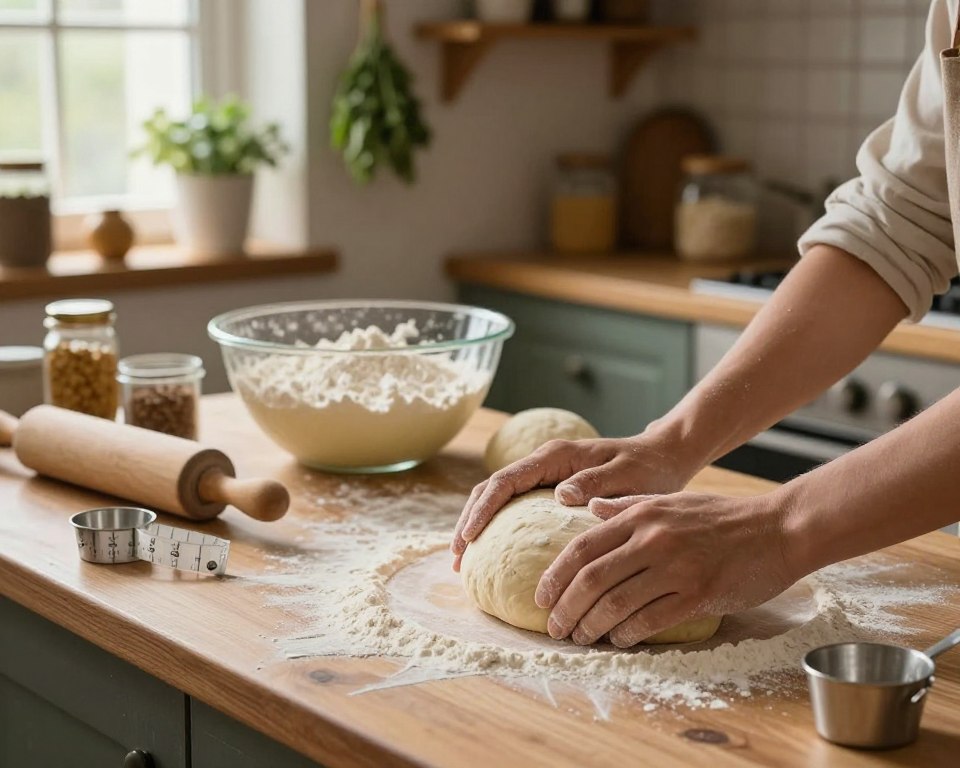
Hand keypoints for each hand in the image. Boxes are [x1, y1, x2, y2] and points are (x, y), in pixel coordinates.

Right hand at [451, 431, 699, 570]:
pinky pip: (514, 507)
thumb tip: (559, 495)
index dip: (484, 508)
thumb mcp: (628, 475)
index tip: (469, 536)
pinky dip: (497, 528)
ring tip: (464, 561)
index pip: (506, 480)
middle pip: (492, 489)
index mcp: (556, 456)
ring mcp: (545, 476)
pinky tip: (492, 554)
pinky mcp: (549, 490)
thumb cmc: (648, 467)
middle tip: (457, 558)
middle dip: (470, 520)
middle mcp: (544, 462)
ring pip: (498, 498)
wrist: (662, 457)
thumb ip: (595, 482)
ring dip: (477, 525)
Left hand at [534, 491, 793, 646]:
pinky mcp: (700, 594)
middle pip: (591, 579)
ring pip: (616, 603)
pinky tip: (618, 640)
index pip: (581, 548)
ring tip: (580, 638)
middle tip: (554, 627)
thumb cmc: (721, 516)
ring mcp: (676, 567)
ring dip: (592, 626)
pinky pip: (651, 620)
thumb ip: (627, 506)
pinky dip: (627, 634)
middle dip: (565, 608)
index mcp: (640, 515)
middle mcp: (652, 539)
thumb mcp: (669, 500)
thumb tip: (589, 508)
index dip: (555, 577)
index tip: (541, 598)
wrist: (777, 528)